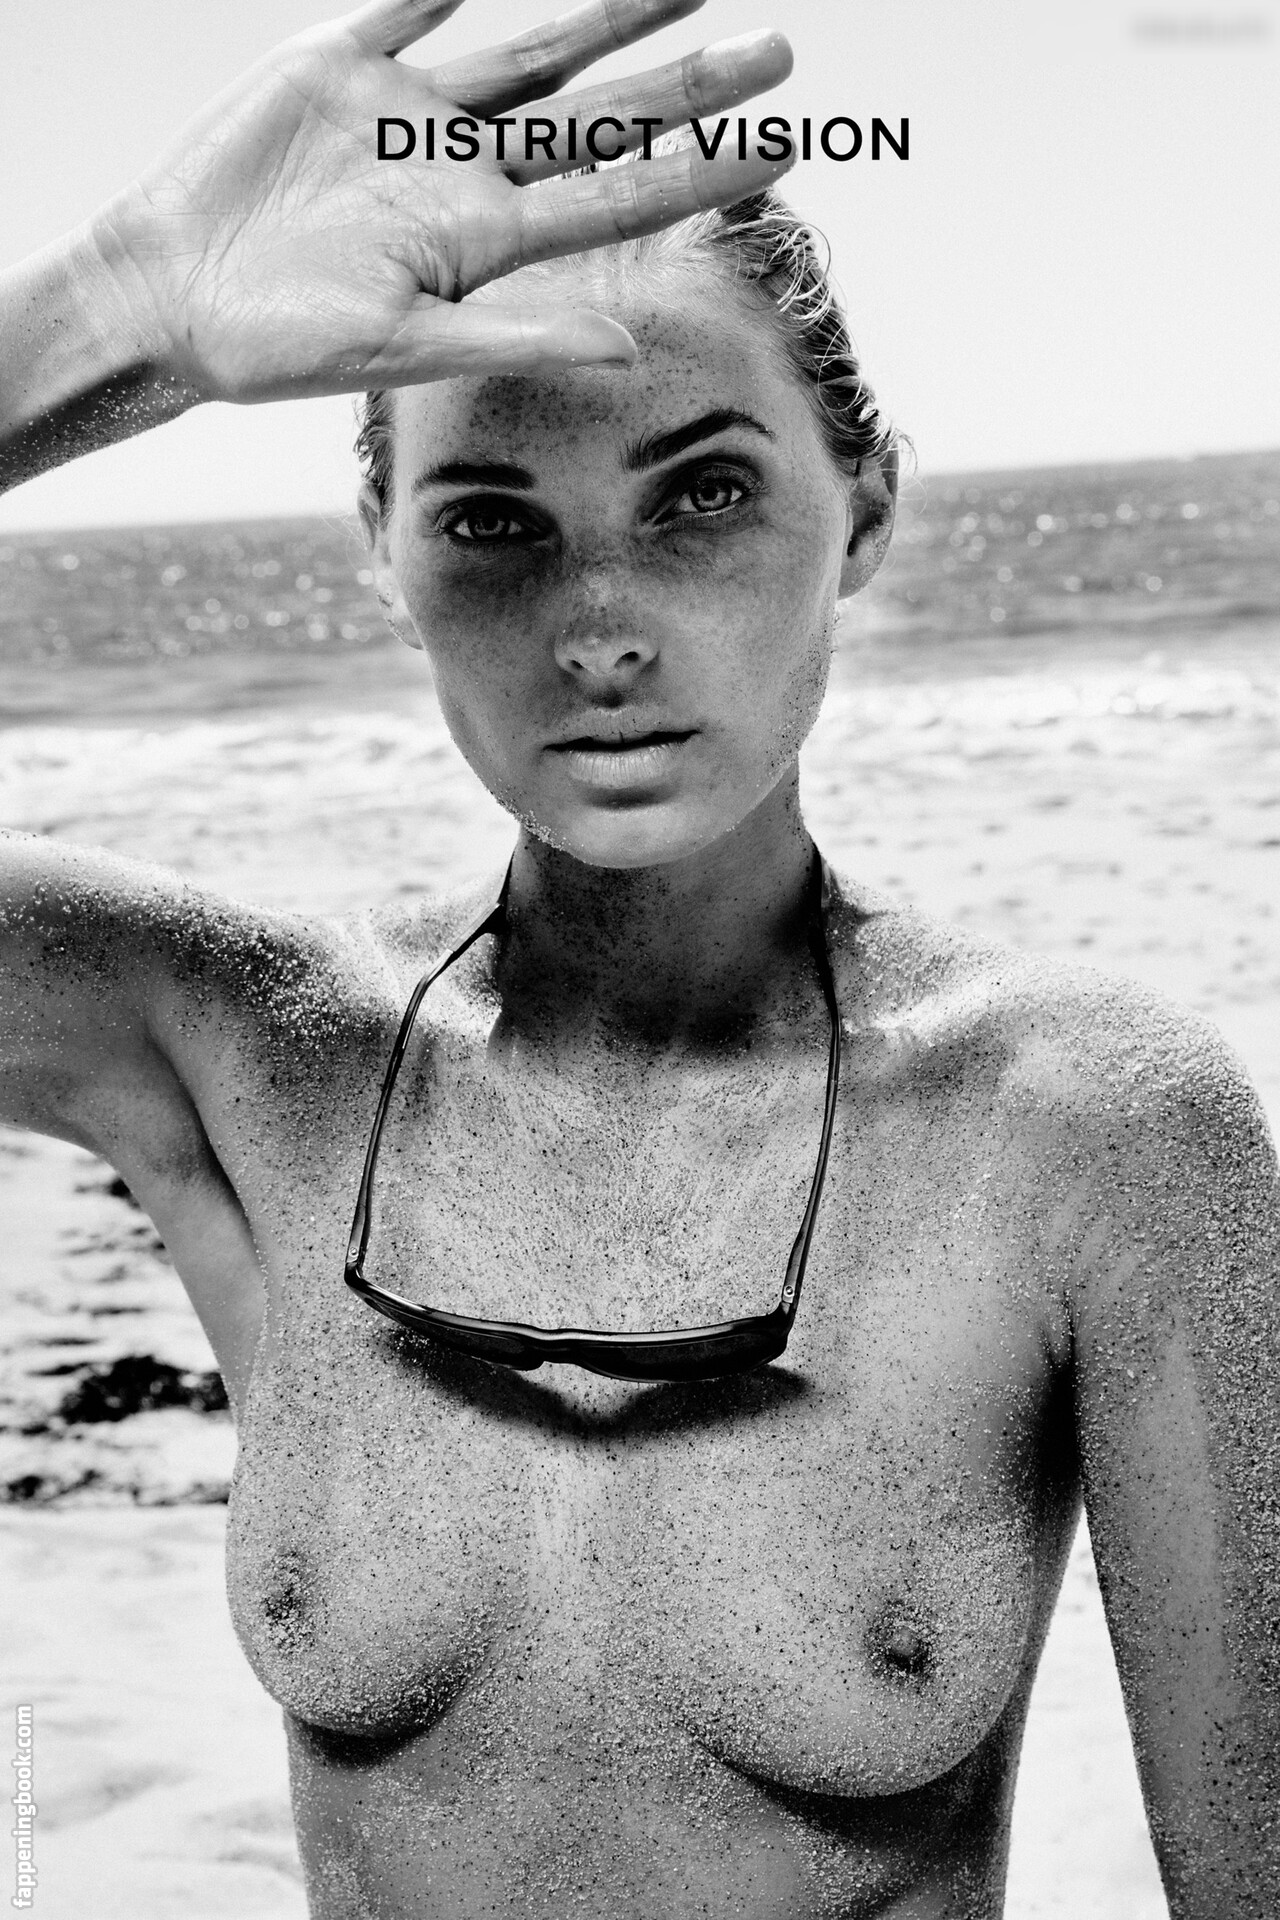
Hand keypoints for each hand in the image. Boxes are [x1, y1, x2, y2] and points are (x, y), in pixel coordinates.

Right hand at [91, 0, 793, 402]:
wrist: (169, 296)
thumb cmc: (281, 345)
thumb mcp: (403, 348)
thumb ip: (518, 335)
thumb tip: (631, 348)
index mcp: (487, 241)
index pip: (618, 198)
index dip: (701, 171)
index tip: (782, 148)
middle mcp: (466, 172)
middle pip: (601, 116)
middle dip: (688, 83)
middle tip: (782, 51)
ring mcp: (409, 112)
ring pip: (534, 47)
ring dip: (613, 10)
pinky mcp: (342, 62)